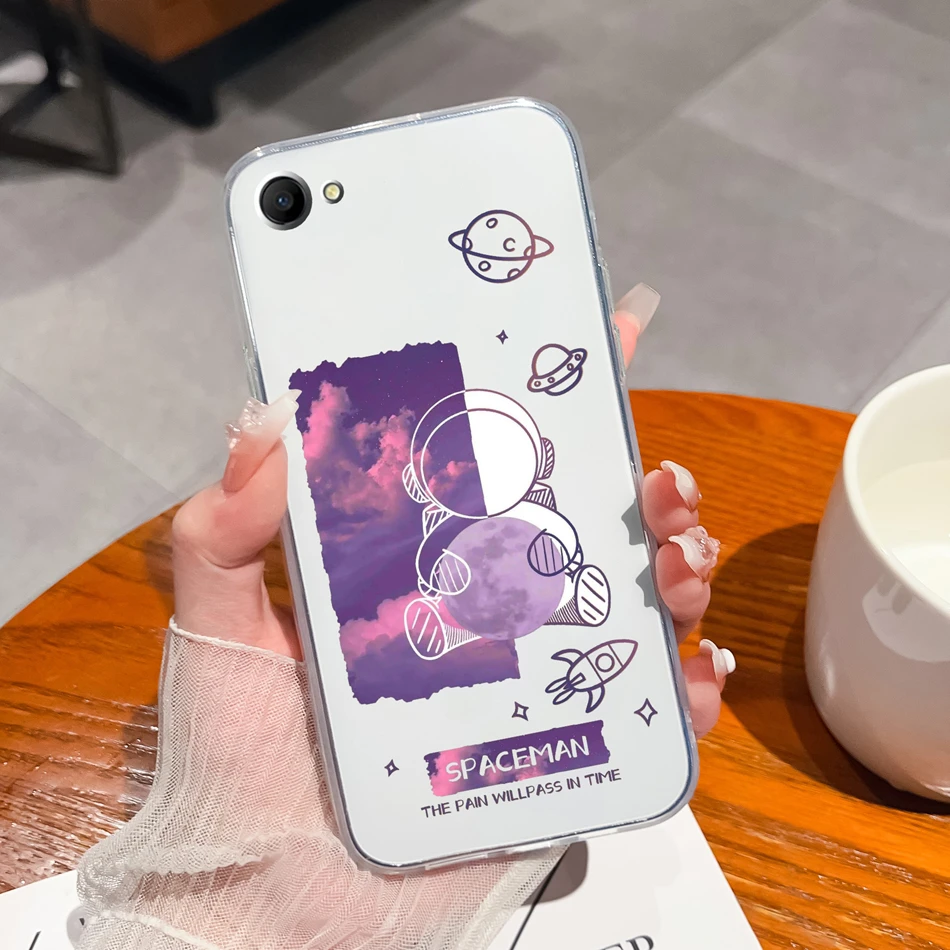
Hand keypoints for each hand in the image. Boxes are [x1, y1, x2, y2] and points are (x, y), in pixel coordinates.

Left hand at [172, 284, 731, 736]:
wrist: (270, 904)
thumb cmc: (242, 768)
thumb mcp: (220, 631)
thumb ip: (222, 533)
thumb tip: (265, 422)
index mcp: (421, 566)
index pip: (497, 467)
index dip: (554, 402)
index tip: (607, 338)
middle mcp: (487, 614)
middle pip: (590, 530)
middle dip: (646, 492)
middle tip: (658, 484)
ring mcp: (531, 685)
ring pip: (634, 611)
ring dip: (679, 575)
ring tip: (677, 568)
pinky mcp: (560, 760)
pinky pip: (646, 722)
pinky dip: (686, 694)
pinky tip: (691, 674)